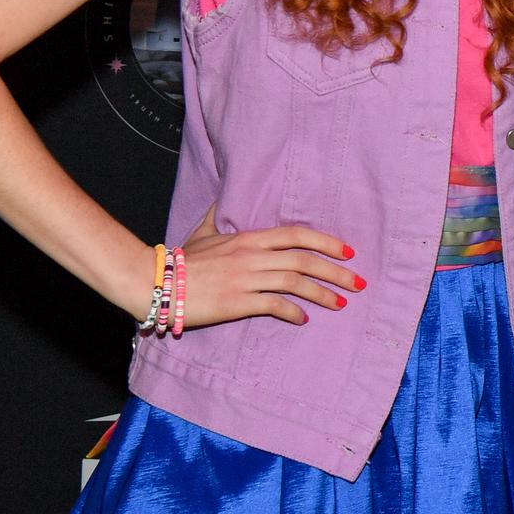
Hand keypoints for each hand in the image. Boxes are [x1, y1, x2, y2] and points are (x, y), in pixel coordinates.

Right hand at [171, 223, 361, 329]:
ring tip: (340, 303)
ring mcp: (245, 279)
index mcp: (248, 237)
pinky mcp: (237, 302)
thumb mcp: (203, 231)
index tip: (347, 252)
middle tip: (358, 282)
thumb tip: (223, 194)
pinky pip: (274, 306)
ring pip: (295, 283)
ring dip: (322, 294)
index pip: (296, 235)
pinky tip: (303, 318)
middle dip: (336, 272)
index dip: (325, 242)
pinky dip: (293, 312)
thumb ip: (218, 214)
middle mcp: (252, 255)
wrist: (155, 283)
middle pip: (304, 261)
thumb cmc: (180, 260)